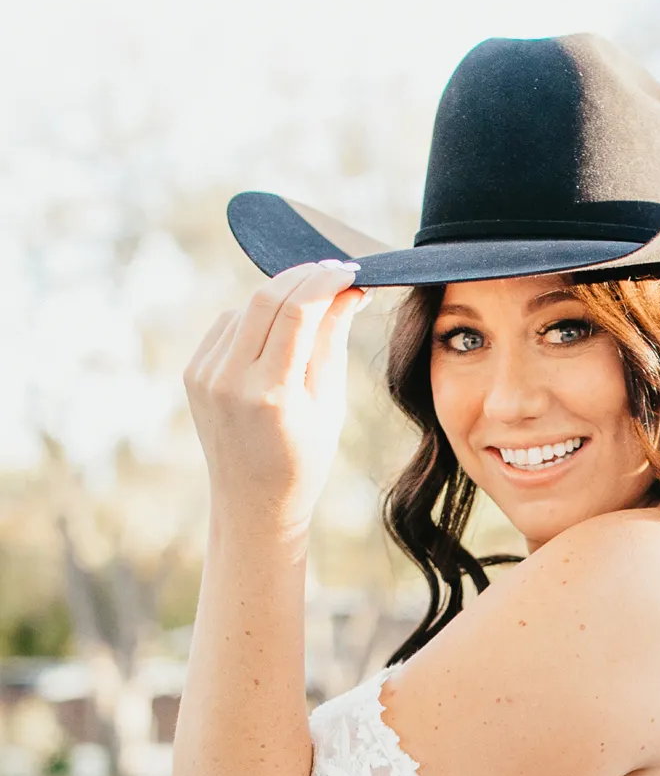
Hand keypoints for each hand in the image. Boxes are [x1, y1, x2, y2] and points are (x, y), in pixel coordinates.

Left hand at [185, 260, 364, 538]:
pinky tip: (276, 336)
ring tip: (312, 310)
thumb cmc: (304, 460)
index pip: (296, 311)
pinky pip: (227, 325)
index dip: (324, 281)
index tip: (349, 271)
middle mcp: (230, 379)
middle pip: (265, 298)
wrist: (253, 503)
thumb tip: (348, 291)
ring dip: (281, 298)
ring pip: (246, 308)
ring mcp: (205, 374)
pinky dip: (255, 319)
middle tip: (334, 271)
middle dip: (303, 277)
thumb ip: (333, 341)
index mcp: (271, 393)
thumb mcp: (330, 404)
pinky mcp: (193, 372)